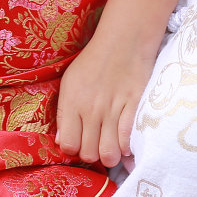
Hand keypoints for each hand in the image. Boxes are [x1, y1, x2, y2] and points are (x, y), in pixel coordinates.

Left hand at [55, 30, 154, 167]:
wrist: (123, 41)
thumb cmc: (93, 61)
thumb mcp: (69, 82)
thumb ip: (64, 113)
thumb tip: (61, 142)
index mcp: (72, 102)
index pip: (68, 144)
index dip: (73, 147)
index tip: (79, 140)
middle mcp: (91, 110)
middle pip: (89, 154)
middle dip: (92, 154)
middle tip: (96, 143)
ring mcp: (113, 110)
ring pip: (109, 155)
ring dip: (110, 155)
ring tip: (110, 145)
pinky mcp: (134, 108)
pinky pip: (128, 142)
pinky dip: (127, 148)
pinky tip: (125, 141)